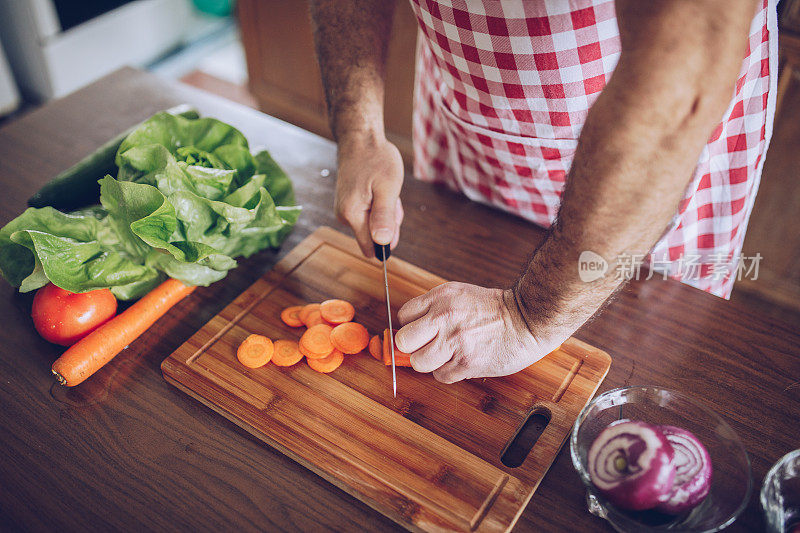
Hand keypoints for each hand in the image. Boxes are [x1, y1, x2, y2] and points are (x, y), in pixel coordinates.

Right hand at [335, 133, 403, 256]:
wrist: (360, 139)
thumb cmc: (376, 159)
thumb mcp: (388, 188)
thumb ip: (384, 217)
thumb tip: (382, 244)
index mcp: (352, 214)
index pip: (371, 248)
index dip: (387, 240)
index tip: (393, 217)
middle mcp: (344, 216)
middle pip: (374, 236)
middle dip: (389, 222)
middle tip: (391, 197)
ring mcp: (345, 211)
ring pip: (374, 225)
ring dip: (386, 212)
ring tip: (385, 189)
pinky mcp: (348, 205)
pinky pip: (369, 215)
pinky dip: (379, 205)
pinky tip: (379, 189)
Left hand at [395, 282, 568, 383]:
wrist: (528, 319)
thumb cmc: (495, 309)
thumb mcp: (460, 295)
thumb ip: (434, 309)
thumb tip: (412, 331)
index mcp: (441, 297)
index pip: (404, 315)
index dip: (411, 326)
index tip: (421, 331)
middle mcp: (444, 317)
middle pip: (403, 341)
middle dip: (412, 346)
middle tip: (427, 346)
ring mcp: (454, 341)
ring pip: (419, 363)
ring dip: (430, 363)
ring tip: (446, 355)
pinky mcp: (465, 363)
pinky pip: (441, 376)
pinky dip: (449, 372)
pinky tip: (462, 361)